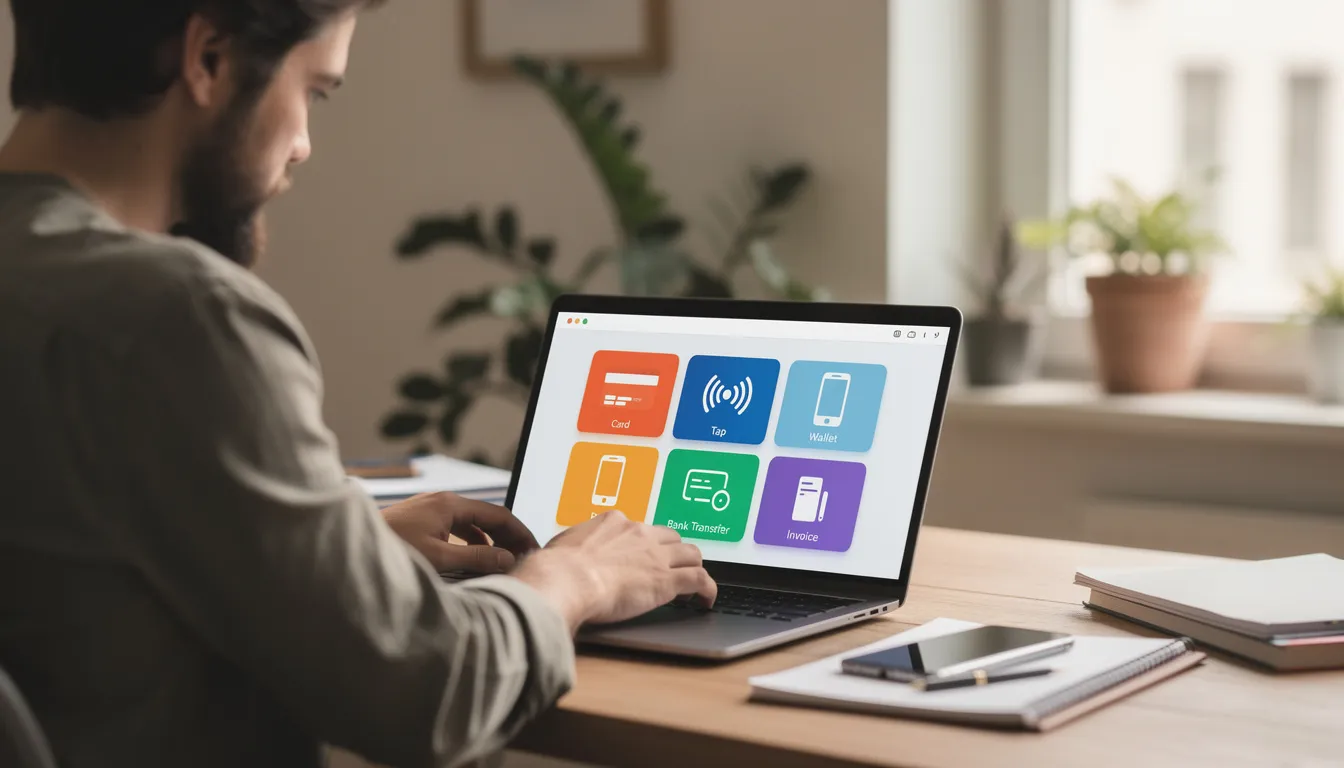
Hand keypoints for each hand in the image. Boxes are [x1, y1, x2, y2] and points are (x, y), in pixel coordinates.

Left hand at [380, 493, 538, 574]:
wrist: (349, 548)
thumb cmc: (392, 552)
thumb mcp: (439, 559)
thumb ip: (477, 559)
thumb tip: (508, 559)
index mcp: (451, 504)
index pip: (499, 514)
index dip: (520, 533)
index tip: (534, 551)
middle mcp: (443, 501)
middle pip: (487, 517)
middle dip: (507, 537)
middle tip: (523, 559)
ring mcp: (430, 509)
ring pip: (471, 523)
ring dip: (489, 541)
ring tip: (501, 563)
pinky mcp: (420, 521)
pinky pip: (455, 528)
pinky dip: (470, 542)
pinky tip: (472, 560)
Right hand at [510, 511, 716, 630]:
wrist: (566, 579)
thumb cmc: (556, 567)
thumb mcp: (562, 547)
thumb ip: (571, 548)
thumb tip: (562, 556)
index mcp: (614, 522)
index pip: (638, 528)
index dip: (643, 543)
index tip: (641, 554)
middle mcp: (639, 533)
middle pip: (669, 537)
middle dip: (672, 551)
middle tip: (670, 566)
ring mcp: (656, 556)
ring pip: (691, 554)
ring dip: (693, 566)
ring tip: (693, 581)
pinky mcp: (667, 580)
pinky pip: (699, 579)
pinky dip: (708, 588)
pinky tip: (707, 599)